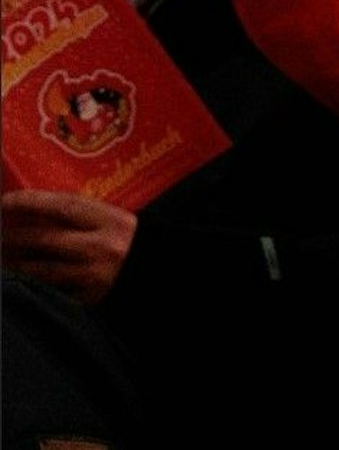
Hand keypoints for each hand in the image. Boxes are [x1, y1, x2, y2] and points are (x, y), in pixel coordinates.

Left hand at [1, 189, 136, 303]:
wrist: (162, 275)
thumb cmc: (138, 244)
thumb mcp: (118, 222)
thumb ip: (87, 216)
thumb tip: (41, 209)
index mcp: (111, 221)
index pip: (63, 206)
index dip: (30, 202)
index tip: (5, 201)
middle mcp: (101, 246)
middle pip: (44, 238)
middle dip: (13, 235)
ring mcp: (93, 275)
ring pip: (41, 269)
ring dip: (14, 263)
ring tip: (3, 257)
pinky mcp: (89, 299)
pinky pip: (52, 291)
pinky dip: (34, 285)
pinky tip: (22, 280)